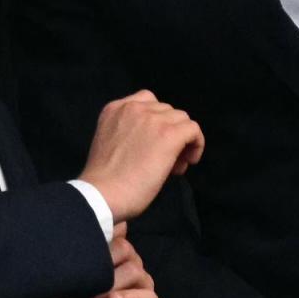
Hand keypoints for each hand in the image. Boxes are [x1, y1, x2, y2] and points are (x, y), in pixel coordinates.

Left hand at [57, 223, 161, 297]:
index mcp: (113, 259)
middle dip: (107, 259)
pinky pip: (149, 297)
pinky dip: (132, 296)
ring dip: (115, 281)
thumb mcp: (66, 284)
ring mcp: (141, 289)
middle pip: (127, 249)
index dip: (109, 230)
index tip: (92, 233)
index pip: (119, 232)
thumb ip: (71, 259)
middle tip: (87, 275)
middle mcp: (129, 269)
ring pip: (137, 271)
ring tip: (95, 295)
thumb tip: (66, 231)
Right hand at [80, 89, 203, 220]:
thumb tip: (158, 142)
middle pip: (167, 112)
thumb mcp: (111, 142)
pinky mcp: (169, 134)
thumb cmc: (104, 181)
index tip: (154, 145)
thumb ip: (130, 132)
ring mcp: (152, 119)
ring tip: (174, 166)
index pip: (147, 103)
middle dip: (169, 133)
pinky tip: (189, 161)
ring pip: (182, 119)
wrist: (102, 195)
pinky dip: (196, 144)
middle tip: (165, 161)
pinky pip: (193, 130)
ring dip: (182, 140)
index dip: (156, 123)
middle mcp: (133, 108)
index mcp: (115, 109)